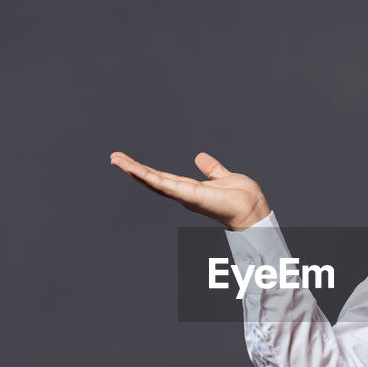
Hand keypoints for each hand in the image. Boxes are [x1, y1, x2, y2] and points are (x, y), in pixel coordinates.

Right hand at [110, 151, 270, 230]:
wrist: (253, 209)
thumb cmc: (243, 198)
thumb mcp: (222, 176)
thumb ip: (211, 169)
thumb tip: (200, 157)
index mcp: (190, 189)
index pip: (163, 178)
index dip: (146, 171)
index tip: (130, 162)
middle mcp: (183, 194)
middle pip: (153, 180)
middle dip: (133, 170)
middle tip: (114, 158)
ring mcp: (184, 196)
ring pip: (154, 182)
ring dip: (134, 171)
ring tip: (116, 160)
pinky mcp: (189, 196)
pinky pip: (165, 185)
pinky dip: (149, 177)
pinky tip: (135, 170)